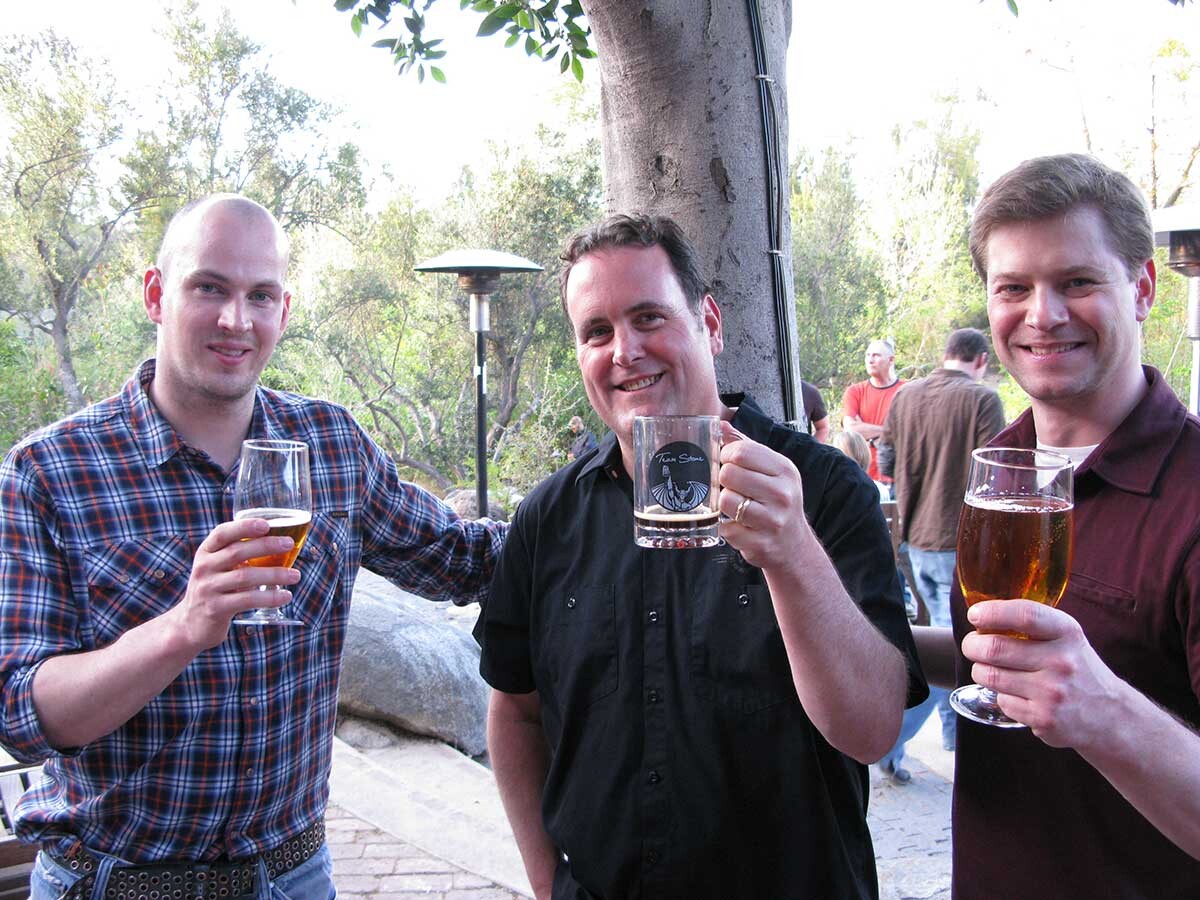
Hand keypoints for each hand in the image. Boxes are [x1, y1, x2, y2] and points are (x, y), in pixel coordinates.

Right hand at [170, 518, 300, 649]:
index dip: (244, 526)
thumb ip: (238, 553)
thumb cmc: (215, 589)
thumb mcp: (218, 567)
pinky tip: (286, 596)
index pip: (222, 533)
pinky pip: (247, 600)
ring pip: (245, 576)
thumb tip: (280, 540)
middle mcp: (204, 567)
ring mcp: (208, 588)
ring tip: (296, 575)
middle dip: (266, 545)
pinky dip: (269, 597)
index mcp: (206, 552)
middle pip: (237, 552)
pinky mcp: (216, 608)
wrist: (191, 624)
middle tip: (289, 544)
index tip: (266, 524)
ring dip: (274, 574)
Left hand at [716, 422, 810, 570]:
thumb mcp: (771, 470)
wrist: (793, 544)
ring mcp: (773, 520)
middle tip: (732, 487)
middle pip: (729, 474)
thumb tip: (721, 425)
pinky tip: (739, 526)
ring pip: (725, 500)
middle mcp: (782, 493)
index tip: (727, 463)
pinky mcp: (760, 543)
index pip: (741, 451)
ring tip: (735, 506)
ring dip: (724, 504)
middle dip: (723, 480)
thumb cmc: (778, 501)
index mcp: (784, 470)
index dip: (726, 456)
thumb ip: (746, 446)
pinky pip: (726, 528)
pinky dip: (726, 527)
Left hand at [961, 599, 1123, 749]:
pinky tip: (1015, 694)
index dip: (992, 612)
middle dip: (972, 645)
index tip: (975, 615)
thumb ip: (1032, 624)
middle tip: (972, 646)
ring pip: (990, 676)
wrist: (1111, 716)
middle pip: (995, 648)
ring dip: (981, 671)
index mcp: (1067, 633)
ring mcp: (1052, 692)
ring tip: (989, 669)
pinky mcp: (1043, 718)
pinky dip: (1001, 696)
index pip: (1025, 614)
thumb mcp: (1066, 638)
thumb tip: (982, 615)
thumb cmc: (1077, 669)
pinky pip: (1002, 701)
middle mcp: (1061, 661)